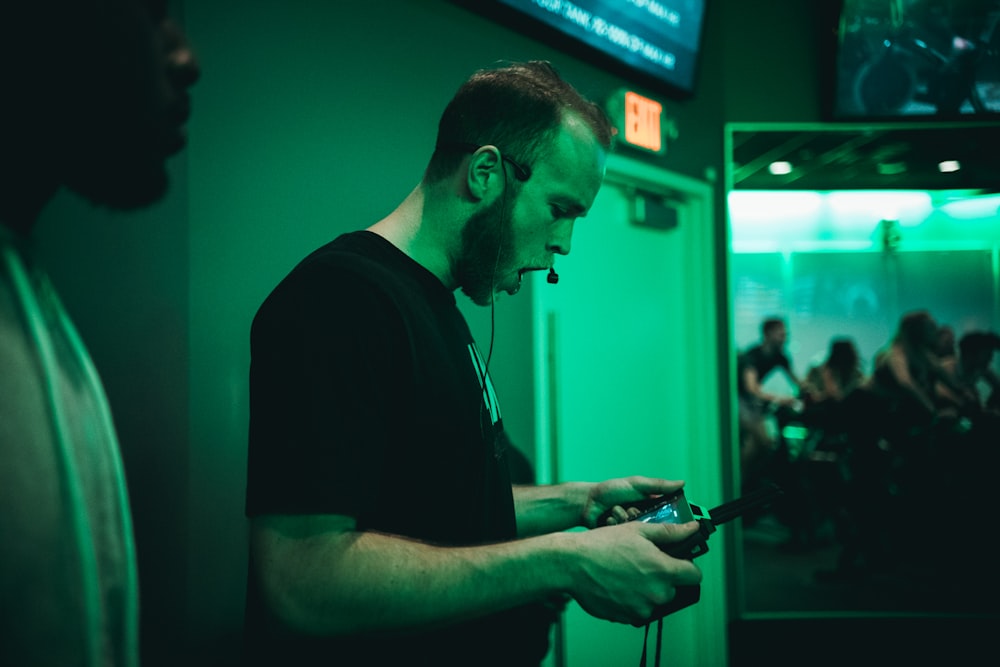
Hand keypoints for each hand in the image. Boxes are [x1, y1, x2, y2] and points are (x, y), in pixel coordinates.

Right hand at [567, 520, 702, 625]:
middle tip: (642, 564)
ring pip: (654, 601)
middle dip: (663, 578)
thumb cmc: (602, 544)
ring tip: (626, 573)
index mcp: (663, 570)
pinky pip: (637, 610)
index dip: (687, 567)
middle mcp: (656, 594)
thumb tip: (692, 528)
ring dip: (646, 590)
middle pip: (673, 589)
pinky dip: (631, 599)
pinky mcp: (626, 618)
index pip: (694, 576)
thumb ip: (670, 532)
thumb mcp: (638, 530)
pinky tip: (617, 584)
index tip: (676, 562)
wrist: (572, 563)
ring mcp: (641, 609)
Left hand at [581, 476, 684, 528]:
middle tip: (631, 510)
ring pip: (637, 531)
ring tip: (616, 511)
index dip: (664, 517)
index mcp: (649, 508)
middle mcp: (642, 520)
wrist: (587, 503)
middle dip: (639, 516)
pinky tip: (609, 518)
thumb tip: (681, 483)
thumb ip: (658, 485)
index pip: (666, 517)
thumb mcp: (635, 484)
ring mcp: (631, 530)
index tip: (661, 513)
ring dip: (625, 518)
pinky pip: (624, 535)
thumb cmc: (610, 490)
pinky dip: (616, 524)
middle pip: (652, 526)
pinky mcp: (620, 538)